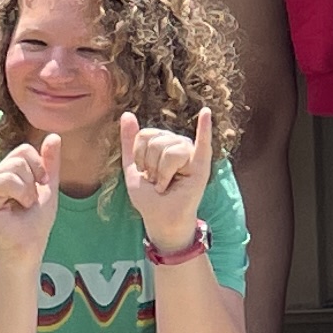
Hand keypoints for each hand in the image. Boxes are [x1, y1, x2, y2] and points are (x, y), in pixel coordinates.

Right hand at [0, 136, 62, 261]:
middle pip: (17, 162)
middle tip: (27, 201)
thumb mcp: (49, 186)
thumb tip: (54, 135)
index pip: (24, 150)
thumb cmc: (36, 217)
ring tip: (19, 206)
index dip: (38, 166)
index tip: (42, 183)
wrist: (30, 244)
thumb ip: (50, 161)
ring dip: (23, 194)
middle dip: (31, 184)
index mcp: (8, 170)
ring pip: (8, 176)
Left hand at [119, 110, 219, 255]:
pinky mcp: (202, 166)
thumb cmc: (149, 197)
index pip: (145, 134)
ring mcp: (191, 154)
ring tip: (168, 184)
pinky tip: (205, 113)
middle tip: (158, 182)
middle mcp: (178, 144)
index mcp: (163, 142)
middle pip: (157, 142)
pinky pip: (203, 144)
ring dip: (163, 174)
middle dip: (151, 167)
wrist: (160, 219)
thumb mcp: (132, 168)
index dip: (139, 155)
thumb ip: (129, 142)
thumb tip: (126, 114)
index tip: (145, 172)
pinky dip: (205, 129)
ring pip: (170, 151)